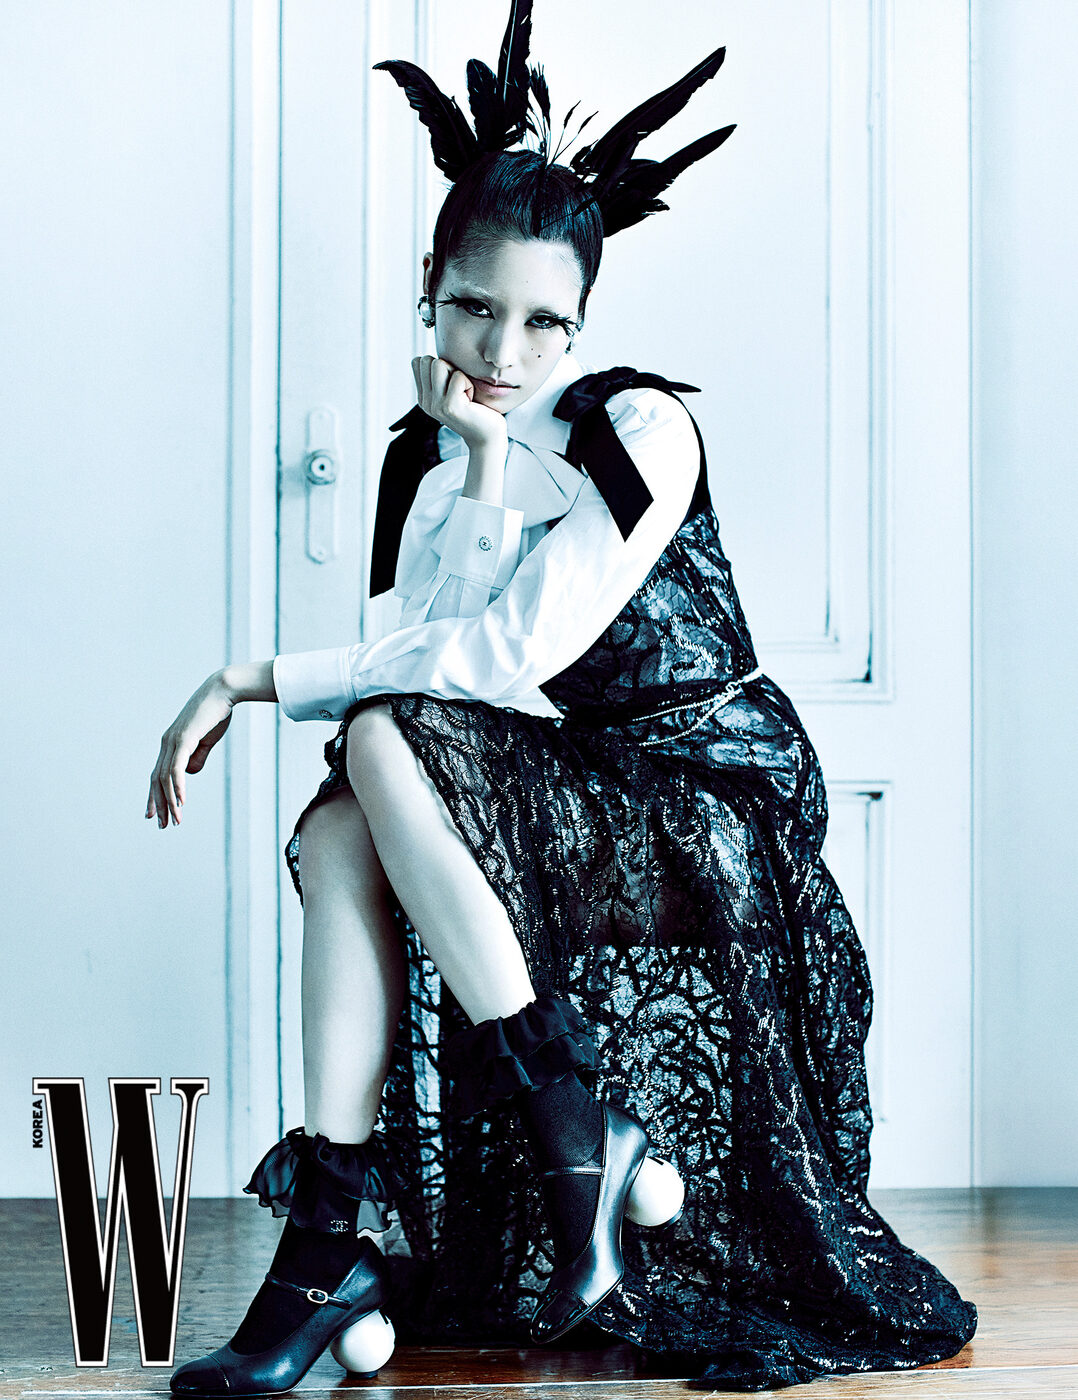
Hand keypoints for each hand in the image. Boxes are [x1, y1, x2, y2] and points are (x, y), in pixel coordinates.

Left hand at [146, 671, 233, 828]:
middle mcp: (167, 743)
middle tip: (161, 825)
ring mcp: (173, 741)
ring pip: (166, 778)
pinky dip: (177, 787)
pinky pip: (176, 769)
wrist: (223, 691)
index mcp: (171, 743)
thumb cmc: (217, 713)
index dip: (156, 795)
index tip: (155, 814)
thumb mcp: (207, 740)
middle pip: (157, 779)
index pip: (159, 774)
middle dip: (159, 804)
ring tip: (176, 820)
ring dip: (170, 802)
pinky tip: (180, 802)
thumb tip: (189, 774)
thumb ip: (197, 757)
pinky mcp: (183, 740)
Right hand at [412, 355, 507, 452]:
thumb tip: (434, 354)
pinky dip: (469, 384)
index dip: (438, 365)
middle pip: (428, 360)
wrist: (487, 437)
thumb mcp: (452, 390)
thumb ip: (441, 375)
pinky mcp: (450, 407)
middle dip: (448, 368)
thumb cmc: (475, 409)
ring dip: (458, 375)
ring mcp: (436, 405)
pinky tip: (471, 401)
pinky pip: (459, 376)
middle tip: (460, 389)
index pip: (417, 362)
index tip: (451, 384)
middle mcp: (425, 402)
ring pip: (440, 364)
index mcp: (423, 397)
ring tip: (465, 394)